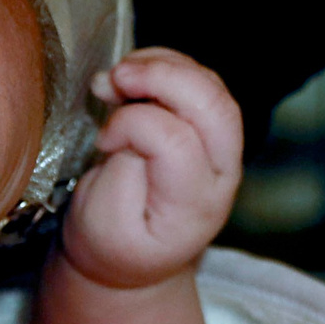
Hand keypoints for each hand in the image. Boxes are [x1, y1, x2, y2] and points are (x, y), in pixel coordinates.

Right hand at [58, 49, 244, 289]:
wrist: (132, 257)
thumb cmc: (113, 242)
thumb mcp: (102, 222)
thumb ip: (122, 171)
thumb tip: (132, 119)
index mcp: (194, 207)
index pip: (178, 143)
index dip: (133, 125)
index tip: (103, 142)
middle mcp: (220, 175)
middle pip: (213, 105)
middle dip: (162, 76)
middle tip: (116, 76)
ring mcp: (222, 149)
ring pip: (210, 86)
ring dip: (162, 66)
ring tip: (118, 76)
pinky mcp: (211, 129)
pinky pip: (200, 81)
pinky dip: (164, 65)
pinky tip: (132, 75)